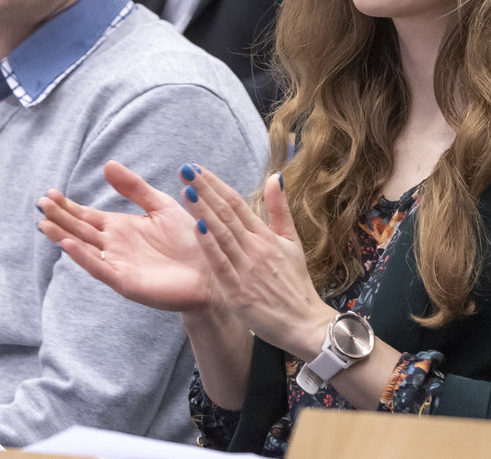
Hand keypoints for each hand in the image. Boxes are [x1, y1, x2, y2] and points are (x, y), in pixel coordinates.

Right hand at [37, 161, 213, 311]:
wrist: (213, 268)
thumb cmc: (190, 239)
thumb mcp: (161, 205)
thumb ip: (134, 188)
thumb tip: (108, 164)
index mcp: (121, 228)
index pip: (87, 216)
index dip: (68, 206)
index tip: (49, 193)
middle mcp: (115, 246)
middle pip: (80, 230)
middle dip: (60, 218)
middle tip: (41, 203)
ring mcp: (118, 264)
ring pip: (84, 249)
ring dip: (64, 236)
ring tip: (44, 223)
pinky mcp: (126, 281)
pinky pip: (100, 268)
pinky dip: (83, 257)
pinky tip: (68, 244)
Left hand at [182, 168, 333, 360]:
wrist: (304, 321)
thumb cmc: (295, 283)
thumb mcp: (292, 241)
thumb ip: (280, 209)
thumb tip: (275, 176)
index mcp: (266, 236)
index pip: (237, 203)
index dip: (216, 185)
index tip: (198, 169)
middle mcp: (256, 247)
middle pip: (227, 213)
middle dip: (204, 190)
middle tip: (185, 169)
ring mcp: (247, 268)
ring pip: (222, 233)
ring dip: (203, 210)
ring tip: (187, 190)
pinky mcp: (238, 290)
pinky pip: (221, 263)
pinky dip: (209, 245)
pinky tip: (197, 227)